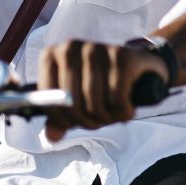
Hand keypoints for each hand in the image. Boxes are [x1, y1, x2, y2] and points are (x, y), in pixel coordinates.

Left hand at [38, 39, 167, 140]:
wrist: (137, 64)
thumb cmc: (100, 83)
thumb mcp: (76, 99)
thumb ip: (60, 117)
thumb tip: (51, 136)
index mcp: (51, 56)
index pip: (47, 100)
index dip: (62, 120)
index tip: (75, 123)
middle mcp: (70, 47)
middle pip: (72, 104)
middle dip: (86, 121)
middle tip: (99, 121)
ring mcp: (96, 48)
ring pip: (94, 103)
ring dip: (106, 118)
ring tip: (112, 115)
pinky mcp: (121, 55)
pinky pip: (117, 98)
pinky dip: (123, 112)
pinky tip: (126, 110)